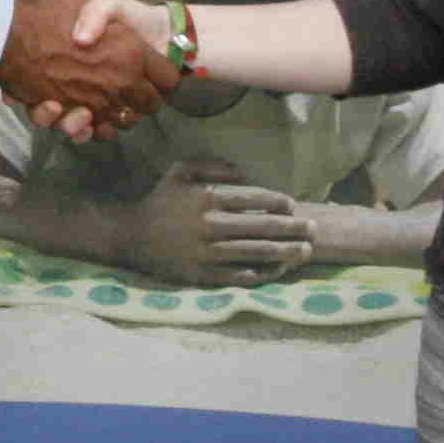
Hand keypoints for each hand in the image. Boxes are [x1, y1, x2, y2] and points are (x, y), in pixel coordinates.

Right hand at [0, 0, 172, 134]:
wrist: (9, 39)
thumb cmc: (49, 13)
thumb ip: (107, 8)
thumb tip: (116, 23)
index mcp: (133, 52)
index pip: (170, 79)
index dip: (164, 77)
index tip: (154, 74)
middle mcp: (122, 83)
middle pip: (152, 106)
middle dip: (147, 100)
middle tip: (135, 90)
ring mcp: (98, 104)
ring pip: (125, 123)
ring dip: (121, 115)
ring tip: (109, 103)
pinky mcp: (74, 116)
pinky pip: (96, 132)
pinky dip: (93, 128)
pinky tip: (86, 116)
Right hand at [123, 162, 301, 283]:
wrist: (130, 236)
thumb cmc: (159, 201)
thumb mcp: (180, 172)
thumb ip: (213, 166)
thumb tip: (245, 173)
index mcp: (207, 199)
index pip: (252, 200)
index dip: (277, 202)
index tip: (292, 206)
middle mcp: (209, 226)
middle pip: (261, 229)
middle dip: (292, 229)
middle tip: (313, 230)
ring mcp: (206, 253)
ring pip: (254, 254)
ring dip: (284, 254)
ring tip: (305, 252)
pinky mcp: (200, 276)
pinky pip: (236, 277)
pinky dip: (257, 275)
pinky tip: (274, 272)